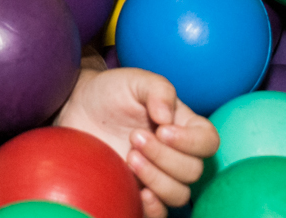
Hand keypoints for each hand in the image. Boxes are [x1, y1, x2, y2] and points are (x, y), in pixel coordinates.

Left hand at [55, 66, 218, 217]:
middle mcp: (175, 154)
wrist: (77, 108)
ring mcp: (158, 176)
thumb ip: (158, 89)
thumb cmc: (110, 92)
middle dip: (164, 156)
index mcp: (182, 126)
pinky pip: (159, 214)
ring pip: (178, 194)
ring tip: (129, 156)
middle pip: (193, 171)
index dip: (192, 141)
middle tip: (134, 137)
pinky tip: (139, 191)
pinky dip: (154, 208)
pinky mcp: (137, 193)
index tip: (162, 130)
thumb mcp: (135, 80)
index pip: (208, 141)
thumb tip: (167, 117)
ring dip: (156, 178)